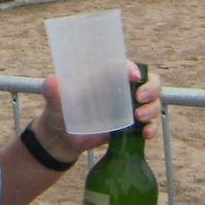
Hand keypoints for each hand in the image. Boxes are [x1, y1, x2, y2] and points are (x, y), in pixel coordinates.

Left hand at [34, 63, 162, 161]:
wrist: (63, 137)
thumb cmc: (59, 111)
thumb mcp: (54, 101)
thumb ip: (52, 91)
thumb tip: (51, 80)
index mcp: (103, 78)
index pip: (123, 66)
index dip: (132, 67)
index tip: (134, 75)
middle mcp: (119, 91)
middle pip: (147, 81)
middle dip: (151, 87)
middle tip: (140, 98)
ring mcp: (128, 108)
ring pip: (153, 101)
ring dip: (152, 108)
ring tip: (139, 118)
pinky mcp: (130, 126)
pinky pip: (149, 124)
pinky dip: (152, 128)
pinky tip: (145, 134)